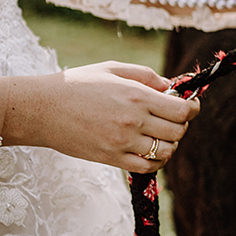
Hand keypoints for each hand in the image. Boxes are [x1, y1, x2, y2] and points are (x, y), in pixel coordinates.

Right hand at [0, 62, 200, 172]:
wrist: (42, 109)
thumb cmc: (78, 84)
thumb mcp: (113, 69)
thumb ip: (145, 75)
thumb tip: (170, 85)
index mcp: (138, 96)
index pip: (183, 110)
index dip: (192, 108)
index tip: (190, 106)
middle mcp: (134, 121)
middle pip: (178, 131)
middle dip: (182, 125)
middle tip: (173, 120)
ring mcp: (122, 142)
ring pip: (166, 151)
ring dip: (170, 144)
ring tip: (162, 136)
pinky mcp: (111, 158)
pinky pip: (146, 167)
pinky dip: (156, 161)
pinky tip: (151, 151)